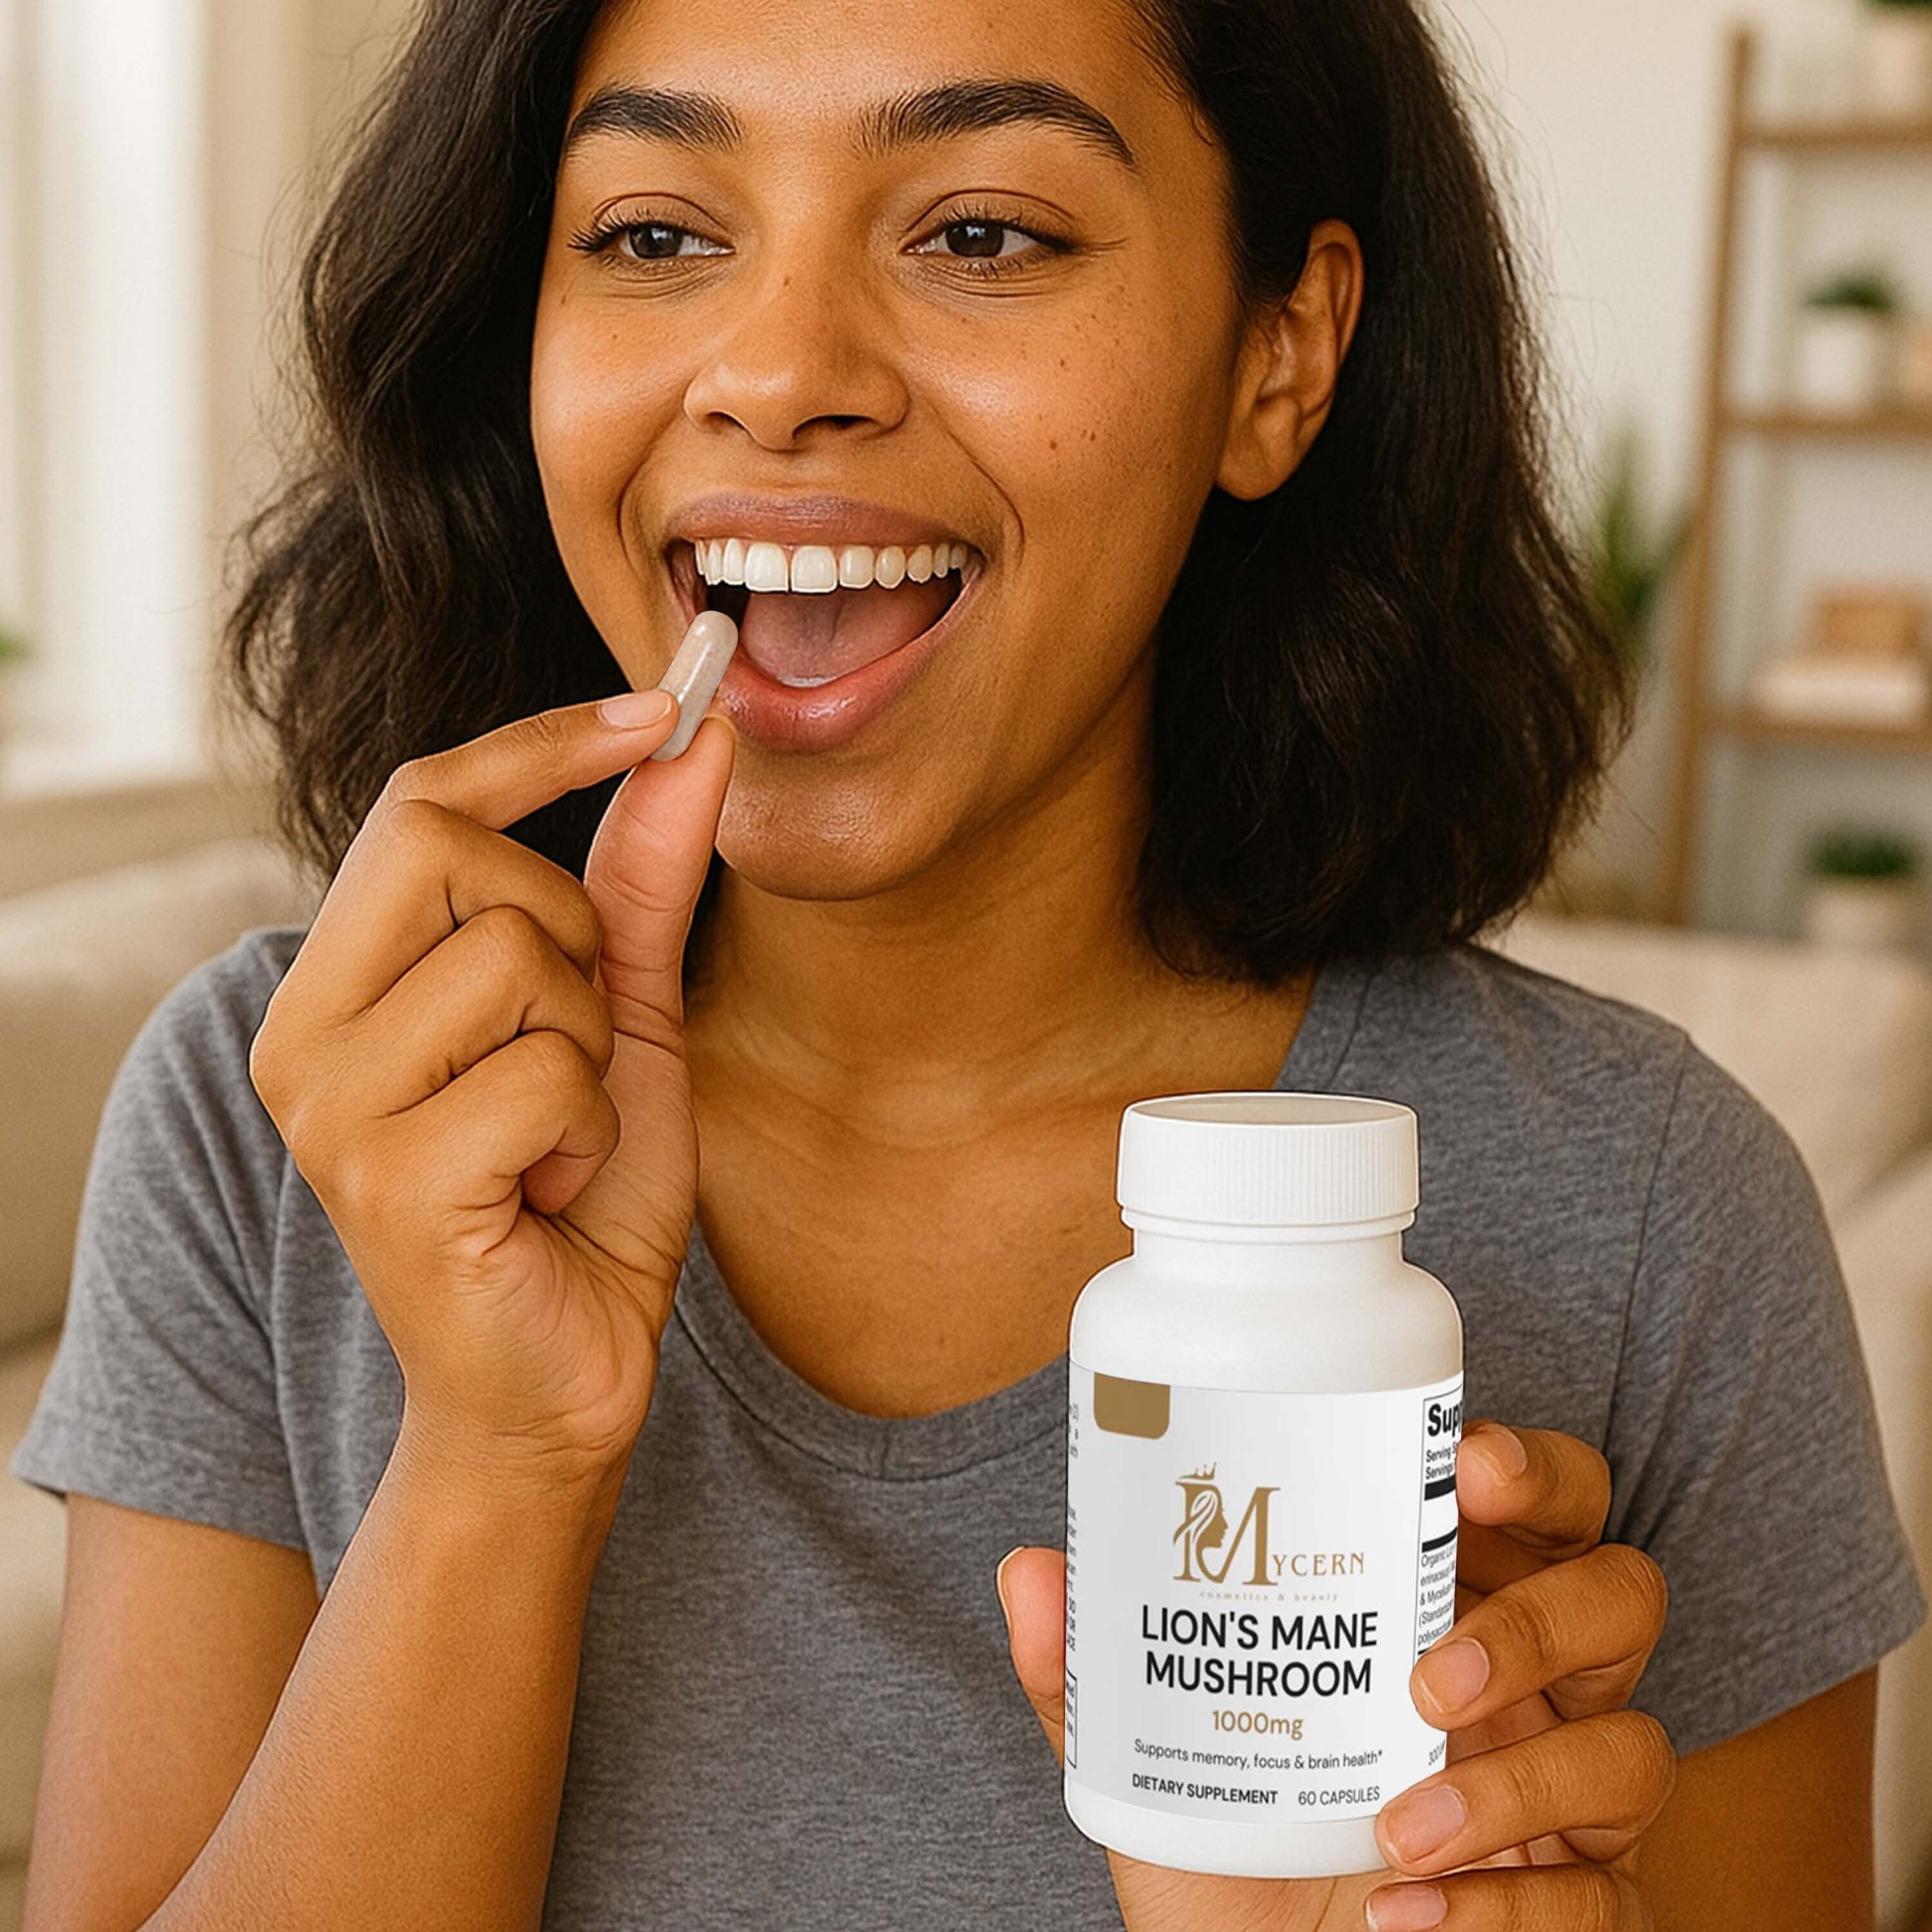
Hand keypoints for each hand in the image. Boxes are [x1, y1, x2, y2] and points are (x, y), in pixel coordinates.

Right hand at [249, 691, 732, 1487]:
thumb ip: (638, 883)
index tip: (661, 707)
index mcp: (341, 981)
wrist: (561, 1378)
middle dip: (569, 928)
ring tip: (555, 1134)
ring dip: (588, 1046)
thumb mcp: (621, 1018)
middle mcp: (304, 1032)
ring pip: (519, 957)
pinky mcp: (387, 1179)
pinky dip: (590, 1126)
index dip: (543, 741)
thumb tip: (693, 740)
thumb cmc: (579, 1196)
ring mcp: (332, 1105)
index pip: (422, 800)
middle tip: (572, 1041)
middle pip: (457, 848)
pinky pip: (548, 1070)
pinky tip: (551, 1189)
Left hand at [998, 1421, 1675, 1929]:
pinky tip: (1405, 1917)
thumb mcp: (1162, 1767)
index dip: (1526, 1467)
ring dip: (1514, 1779)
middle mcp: (1532, 1692)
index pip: (1534, 1505)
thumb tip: (1026, 1573)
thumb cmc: (1239, 1861)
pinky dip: (1507, 1907)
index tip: (1466, 1462)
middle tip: (1426, 1660)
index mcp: (1446, 1609)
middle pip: (1620, 1592)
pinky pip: (1602, 1901)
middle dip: (1545, 1609)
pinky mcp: (1595, 1911)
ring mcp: (1577, 1803)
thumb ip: (1097, 1678)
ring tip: (1397, 1818)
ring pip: (1632, 1745)